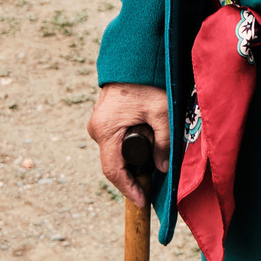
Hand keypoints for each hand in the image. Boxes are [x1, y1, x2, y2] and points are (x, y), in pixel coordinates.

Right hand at [87, 83, 170, 206]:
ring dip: (133, 160)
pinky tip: (145, 144)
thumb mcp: (162, 112)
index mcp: (106, 130)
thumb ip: (163, 142)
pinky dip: (129, 149)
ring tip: (153, 155)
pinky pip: (114, 143)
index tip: (142, 201)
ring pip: (115, 154)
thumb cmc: (147, 83)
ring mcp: (97, 125)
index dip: (128, 189)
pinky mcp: (103, 121)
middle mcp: (96, 130)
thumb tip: (162, 168)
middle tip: (153, 178)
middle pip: (114, 165)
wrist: (133, 60)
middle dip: (133, 175)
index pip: (113, 171)